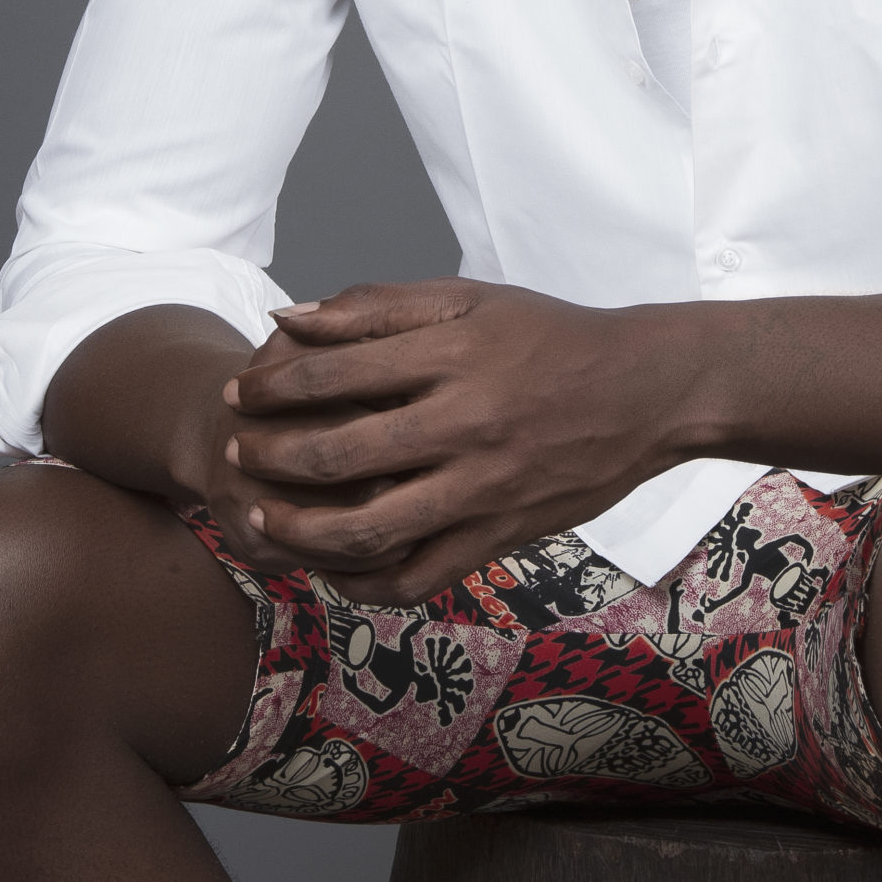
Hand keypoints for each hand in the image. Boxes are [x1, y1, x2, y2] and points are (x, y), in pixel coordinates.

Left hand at [222, 280, 700, 601]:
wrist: (647, 392)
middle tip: (235, 453)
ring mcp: (484, 487)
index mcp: (454, 354)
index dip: (271, 386)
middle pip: (338, 454)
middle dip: (268, 456)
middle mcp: (466, 423)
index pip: (333, 374)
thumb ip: (377, 306)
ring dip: (299, 528)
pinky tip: (330, 567)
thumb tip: (286, 320)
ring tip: (264, 516)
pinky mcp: (502, 535)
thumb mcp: (470, 299)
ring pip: (368, 529)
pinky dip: (363, 582)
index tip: (239, 392)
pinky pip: (418, 576)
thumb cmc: (550, 336)